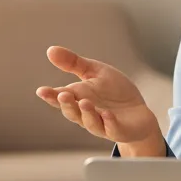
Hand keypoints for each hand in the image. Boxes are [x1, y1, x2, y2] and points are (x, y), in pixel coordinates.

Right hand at [36, 46, 161, 145]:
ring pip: (90, 122)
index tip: (42, 90)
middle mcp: (86, 114)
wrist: (138, 113)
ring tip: (85, 102)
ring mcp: (102, 124)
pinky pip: (112, 128)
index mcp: (78, 98)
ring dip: (87, 113)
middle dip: (67, 104)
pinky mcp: (119, 130)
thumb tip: (50, 50)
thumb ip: (74, 63)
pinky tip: (107, 115)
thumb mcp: (94, 72)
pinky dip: (109, 122)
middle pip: (72, 112)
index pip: (60, 98)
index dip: (50, 95)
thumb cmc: (113, 92)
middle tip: (63, 94)